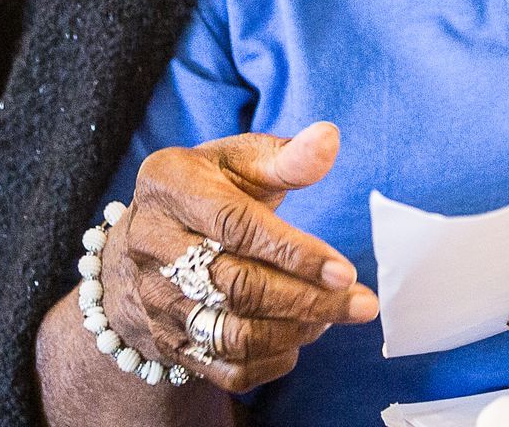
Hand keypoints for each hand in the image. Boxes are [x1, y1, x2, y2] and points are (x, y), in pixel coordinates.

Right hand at [101, 123, 378, 393]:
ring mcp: (154, 300)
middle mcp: (152, 245)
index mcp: (170, 186)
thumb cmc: (209, 189)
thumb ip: (285, 156)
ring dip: (294, 330)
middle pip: (237, 286)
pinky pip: (225, 370)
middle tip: (361, 304)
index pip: (236, 226)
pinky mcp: (166, 342)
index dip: (294, 252)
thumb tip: (329, 138)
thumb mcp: (238, 160)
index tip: (345, 271)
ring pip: (232, 334)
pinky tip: (299, 337)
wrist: (147, 239)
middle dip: (308, 300)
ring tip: (332, 315)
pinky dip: (272, 361)